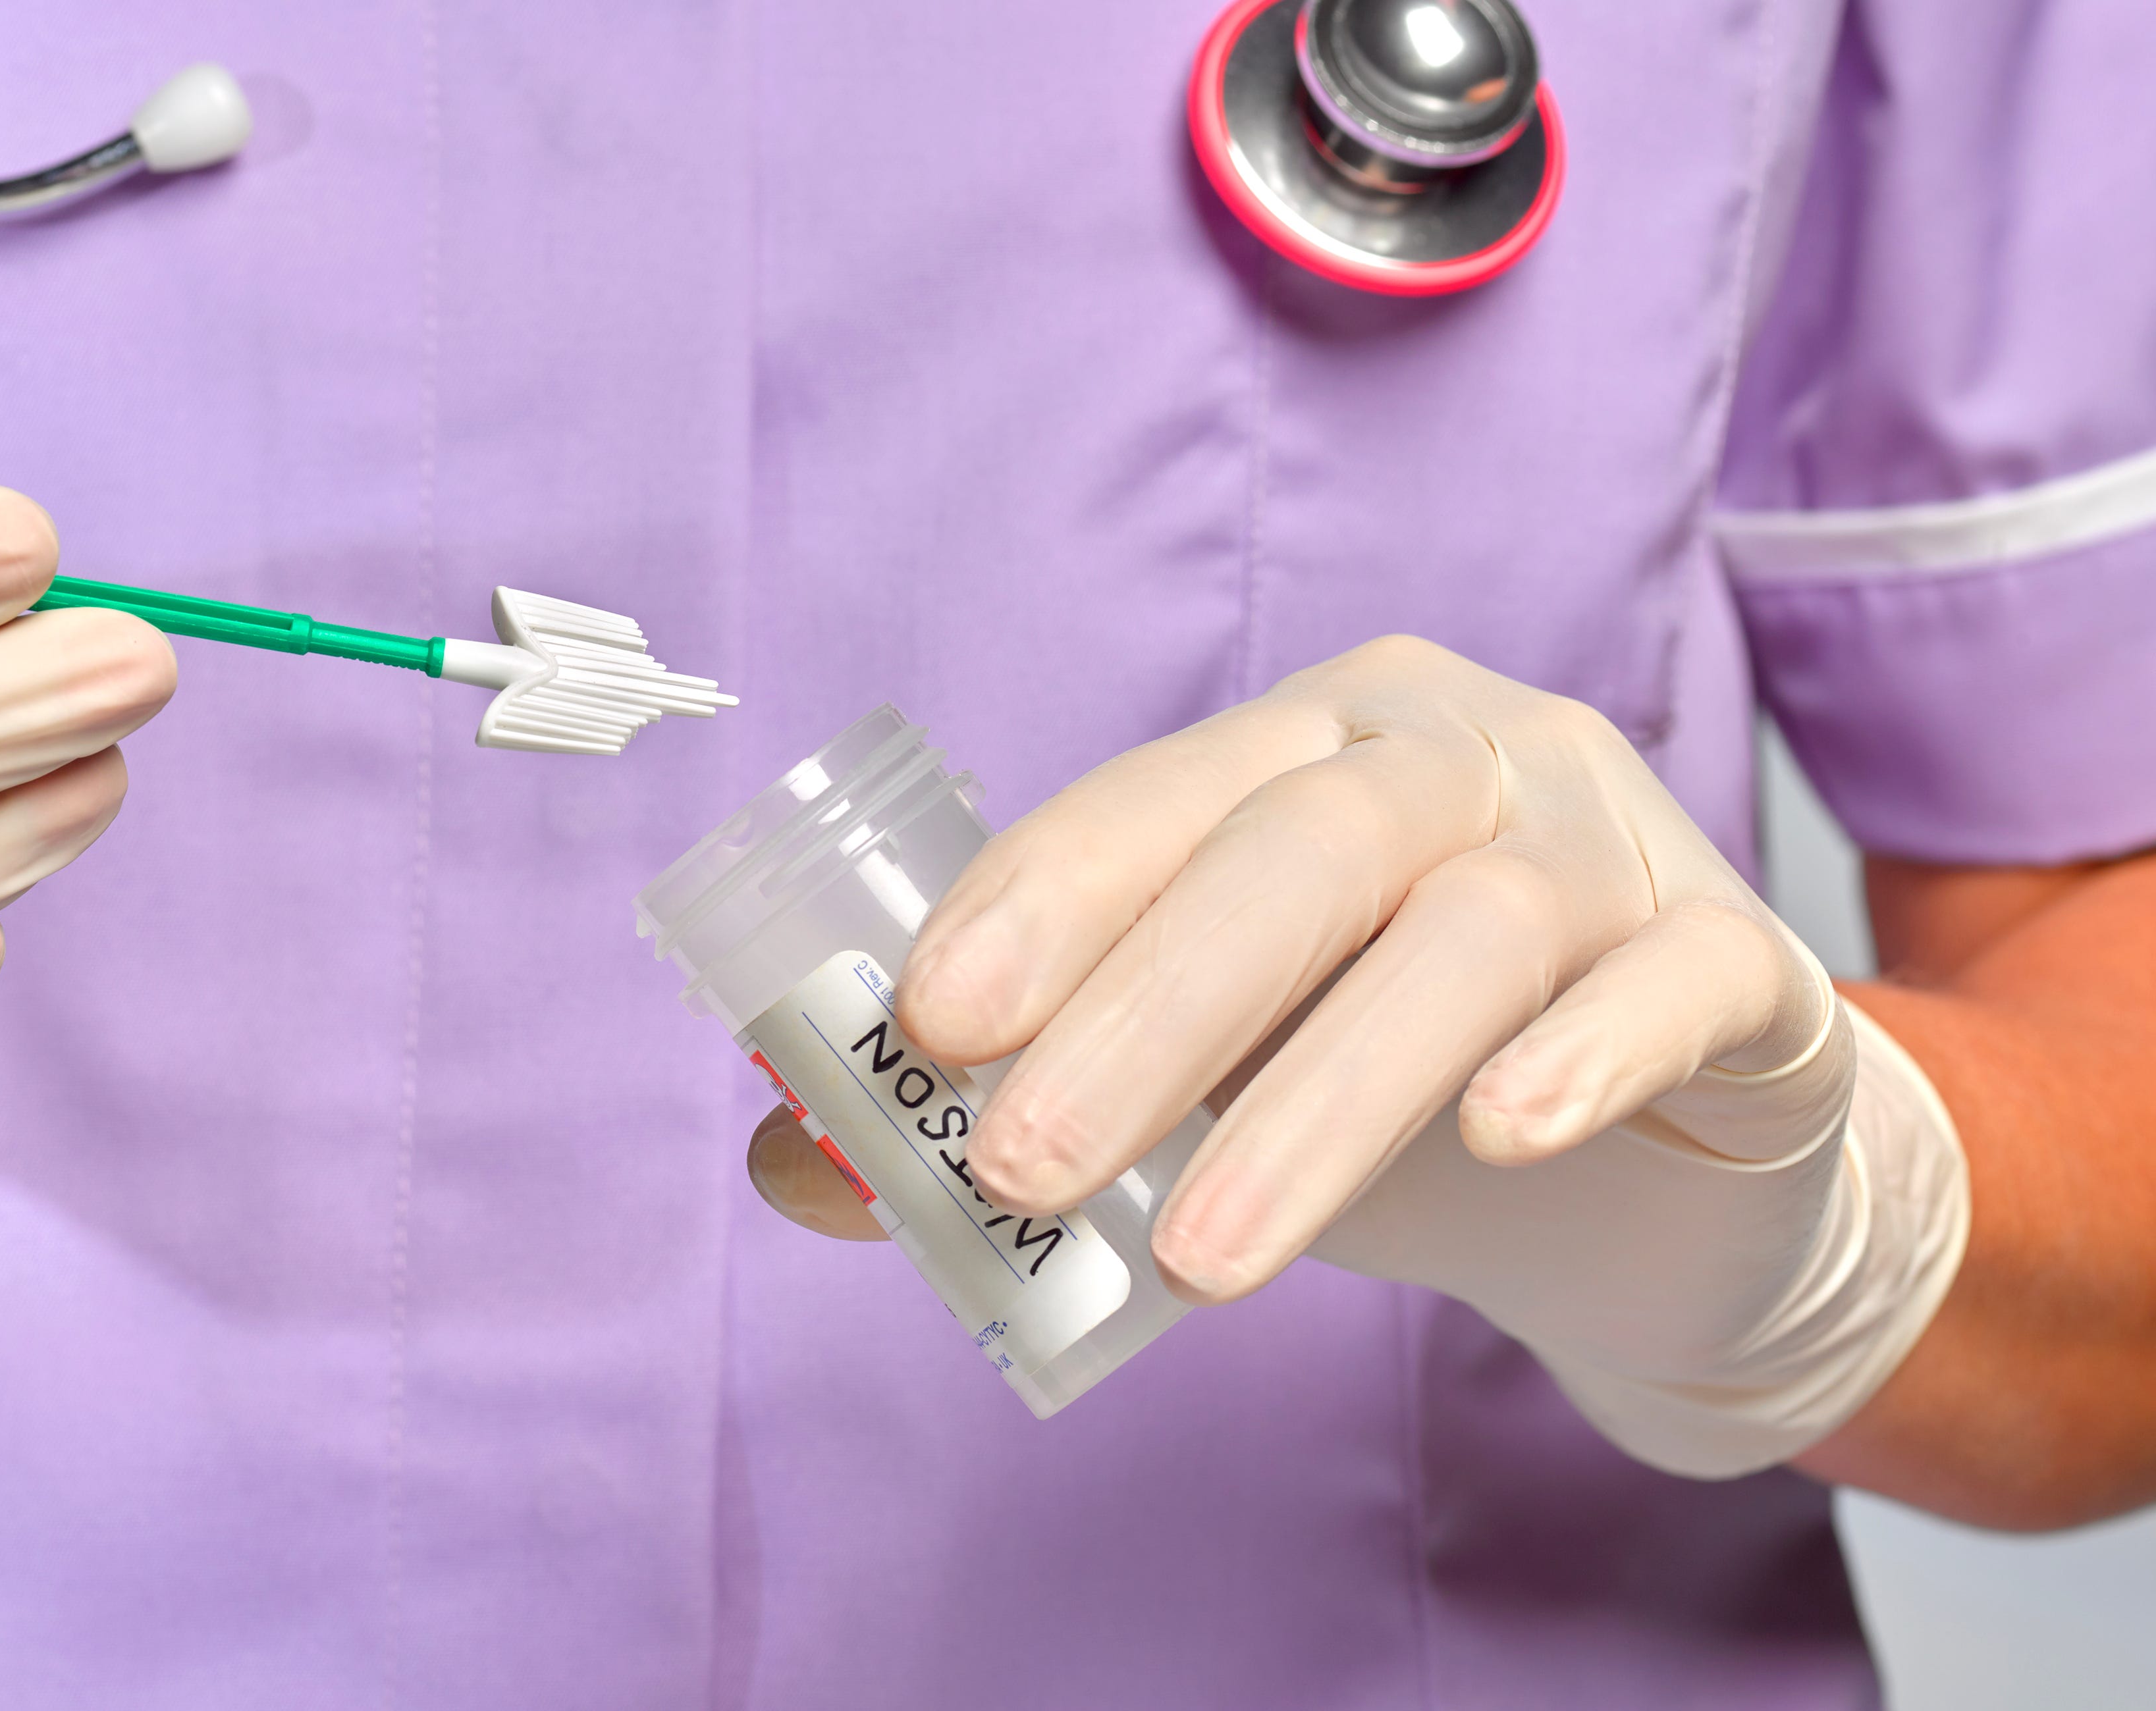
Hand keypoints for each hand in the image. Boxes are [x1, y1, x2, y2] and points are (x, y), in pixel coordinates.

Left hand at [749, 638, 1965, 1475]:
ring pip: (1466, 936)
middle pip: (1294, 854)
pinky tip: (1504, 1135)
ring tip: (1197, 1264)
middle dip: (1144, 1015)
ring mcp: (1610, 844)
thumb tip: (793, 1168)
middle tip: (1021, 1170)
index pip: (1149, 802)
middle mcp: (1458, 755)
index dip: (1036, 902)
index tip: (922, 1030)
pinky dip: (1584, 1052)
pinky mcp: (1744, 964)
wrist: (1668, 1157)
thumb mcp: (1200, 1079)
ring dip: (1320, 1102)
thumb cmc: (1385, 1078)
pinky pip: (1677, 980)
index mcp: (1301, 748)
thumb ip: (1018, 1097)